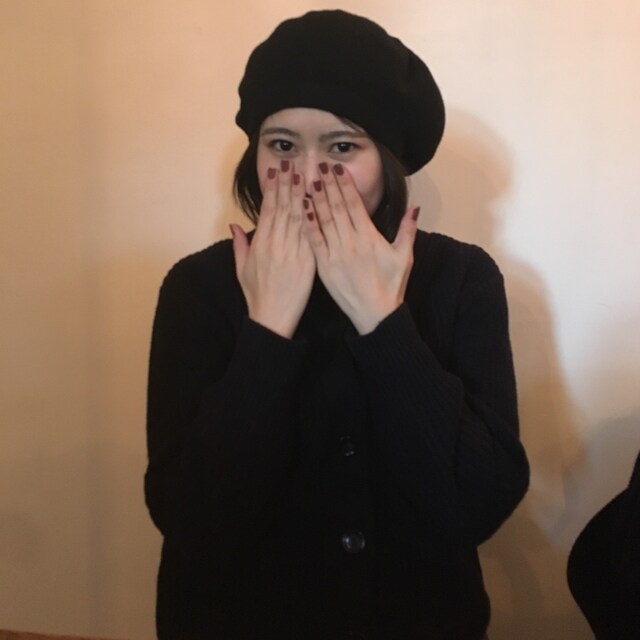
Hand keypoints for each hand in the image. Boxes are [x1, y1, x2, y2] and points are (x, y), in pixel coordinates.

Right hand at [231, 160, 315, 338]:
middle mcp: (276, 244)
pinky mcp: (308, 262)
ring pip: (298, 217)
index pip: (268, 210)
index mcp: (260, 244)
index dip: (273, 189)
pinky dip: (314, 218)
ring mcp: (293, 252)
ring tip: (305, 174)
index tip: (277, 171)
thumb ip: (239, 245)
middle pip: (284, 208)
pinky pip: (311, 235)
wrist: (272, 318)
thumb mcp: (242, 269)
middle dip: (288, 183)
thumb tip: (235, 225)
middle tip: (292, 162)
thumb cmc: (256, 295)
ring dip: (301, 194)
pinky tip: (317, 202)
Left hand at [303, 163, 418, 334]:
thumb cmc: (391, 286)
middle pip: (336, 207)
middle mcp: (351, 242)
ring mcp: (335, 254)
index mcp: (369, 237)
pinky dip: (308, 224)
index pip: (354, 204)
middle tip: (318, 164)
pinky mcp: (324, 267)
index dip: (345, 184)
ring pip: (323, 220)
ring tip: (308, 179)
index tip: (337, 167)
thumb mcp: (404, 257)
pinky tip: (303, 209)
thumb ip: (408, 230)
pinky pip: (314, 241)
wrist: (375, 315)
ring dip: (315, 199)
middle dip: (327, 184)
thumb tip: (414, 207)